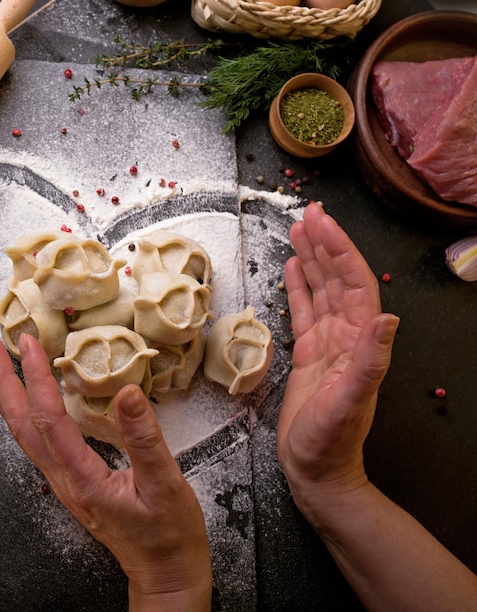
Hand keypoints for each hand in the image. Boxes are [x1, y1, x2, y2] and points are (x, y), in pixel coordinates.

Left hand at [0, 333, 211, 610]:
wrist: (164, 571)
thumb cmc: (168, 533)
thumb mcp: (165, 483)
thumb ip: (144, 438)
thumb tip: (127, 392)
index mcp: (84, 478)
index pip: (50, 420)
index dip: (38, 379)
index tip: (30, 345)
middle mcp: (64, 480)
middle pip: (22, 426)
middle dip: (3, 383)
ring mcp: (64, 483)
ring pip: (24, 435)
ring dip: (6, 397)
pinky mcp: (71, 482)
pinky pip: (37, 443)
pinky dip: (23, 415)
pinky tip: (23, 403)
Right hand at [277, 203, 399, 509]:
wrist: (316, 469)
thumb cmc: (330, 441)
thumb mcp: (349, 403)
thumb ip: (370, 361)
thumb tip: (388, 318)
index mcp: (359, 341)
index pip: (353, 283)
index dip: (339, 250)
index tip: (321, 223)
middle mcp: (346, 335)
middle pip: (337, 278)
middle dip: (325, 243)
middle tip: (309, 213)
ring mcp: (327, 342)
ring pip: (321, 289)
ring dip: (312, 258)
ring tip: (299, 230)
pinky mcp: (308, 353)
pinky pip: (304, 310)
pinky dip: (300, 286)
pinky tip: (293, 268)